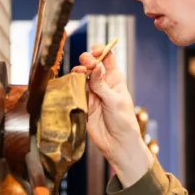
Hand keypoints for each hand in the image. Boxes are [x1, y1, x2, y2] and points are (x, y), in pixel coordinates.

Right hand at [71, 44, 152, 183]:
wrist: (117, 144)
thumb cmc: (124, 122)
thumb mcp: (115, 101)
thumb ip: (102, 85)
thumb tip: (95, 67)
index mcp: (115, 80)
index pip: (107, 58)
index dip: (101, 51)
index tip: (95, 51)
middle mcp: (102, 84)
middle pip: (92, 65)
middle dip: (87, 60)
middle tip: (86, 64)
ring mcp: (92, 93)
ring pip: (81, 76)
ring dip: (78, 72)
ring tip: (79, 74)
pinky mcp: (83, 103)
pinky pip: (74, 90)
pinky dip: (71, 85)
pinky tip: (71, 83)